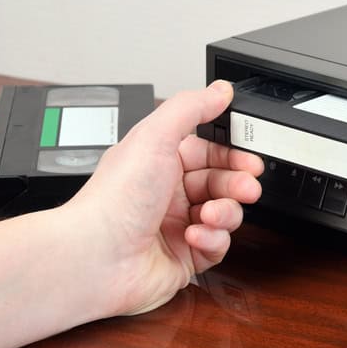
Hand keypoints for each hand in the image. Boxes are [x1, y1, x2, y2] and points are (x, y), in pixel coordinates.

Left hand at [65, 80, 263, 316]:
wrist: (96, 257)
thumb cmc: (114, 200)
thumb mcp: (154, 137)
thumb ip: (191, 108)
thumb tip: (220, 90)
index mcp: (159, 161)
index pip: (210, 153)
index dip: (233, 155)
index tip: (250, 159)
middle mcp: (168, 192)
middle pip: (223, 182)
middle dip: (238, 184)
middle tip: (246, 187)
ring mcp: (178, 225)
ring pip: (226, 213)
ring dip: (225, 212)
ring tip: (210, 214)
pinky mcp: (186, 256)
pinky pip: (218, 245)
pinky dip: (213, 239)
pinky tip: (195, 235)